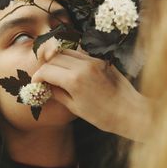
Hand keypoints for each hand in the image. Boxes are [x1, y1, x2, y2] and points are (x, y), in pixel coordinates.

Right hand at [32, 41, 149, 141]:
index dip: (37, 77)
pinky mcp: (101, 60)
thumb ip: (58, 93)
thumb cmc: (103, 116)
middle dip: (46, 67)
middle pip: (54, 58)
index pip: (46, 70)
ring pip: (66, 51)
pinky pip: (80, 53)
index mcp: (74, 80)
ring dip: (57, 60)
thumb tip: (46, 86)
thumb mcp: (75, 108)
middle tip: (44, 79)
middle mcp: (82, 66)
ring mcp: (93, 60)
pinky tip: (71, 69)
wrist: (131, 112)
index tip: (36, 84)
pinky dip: (71, 58)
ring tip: (56, 73)